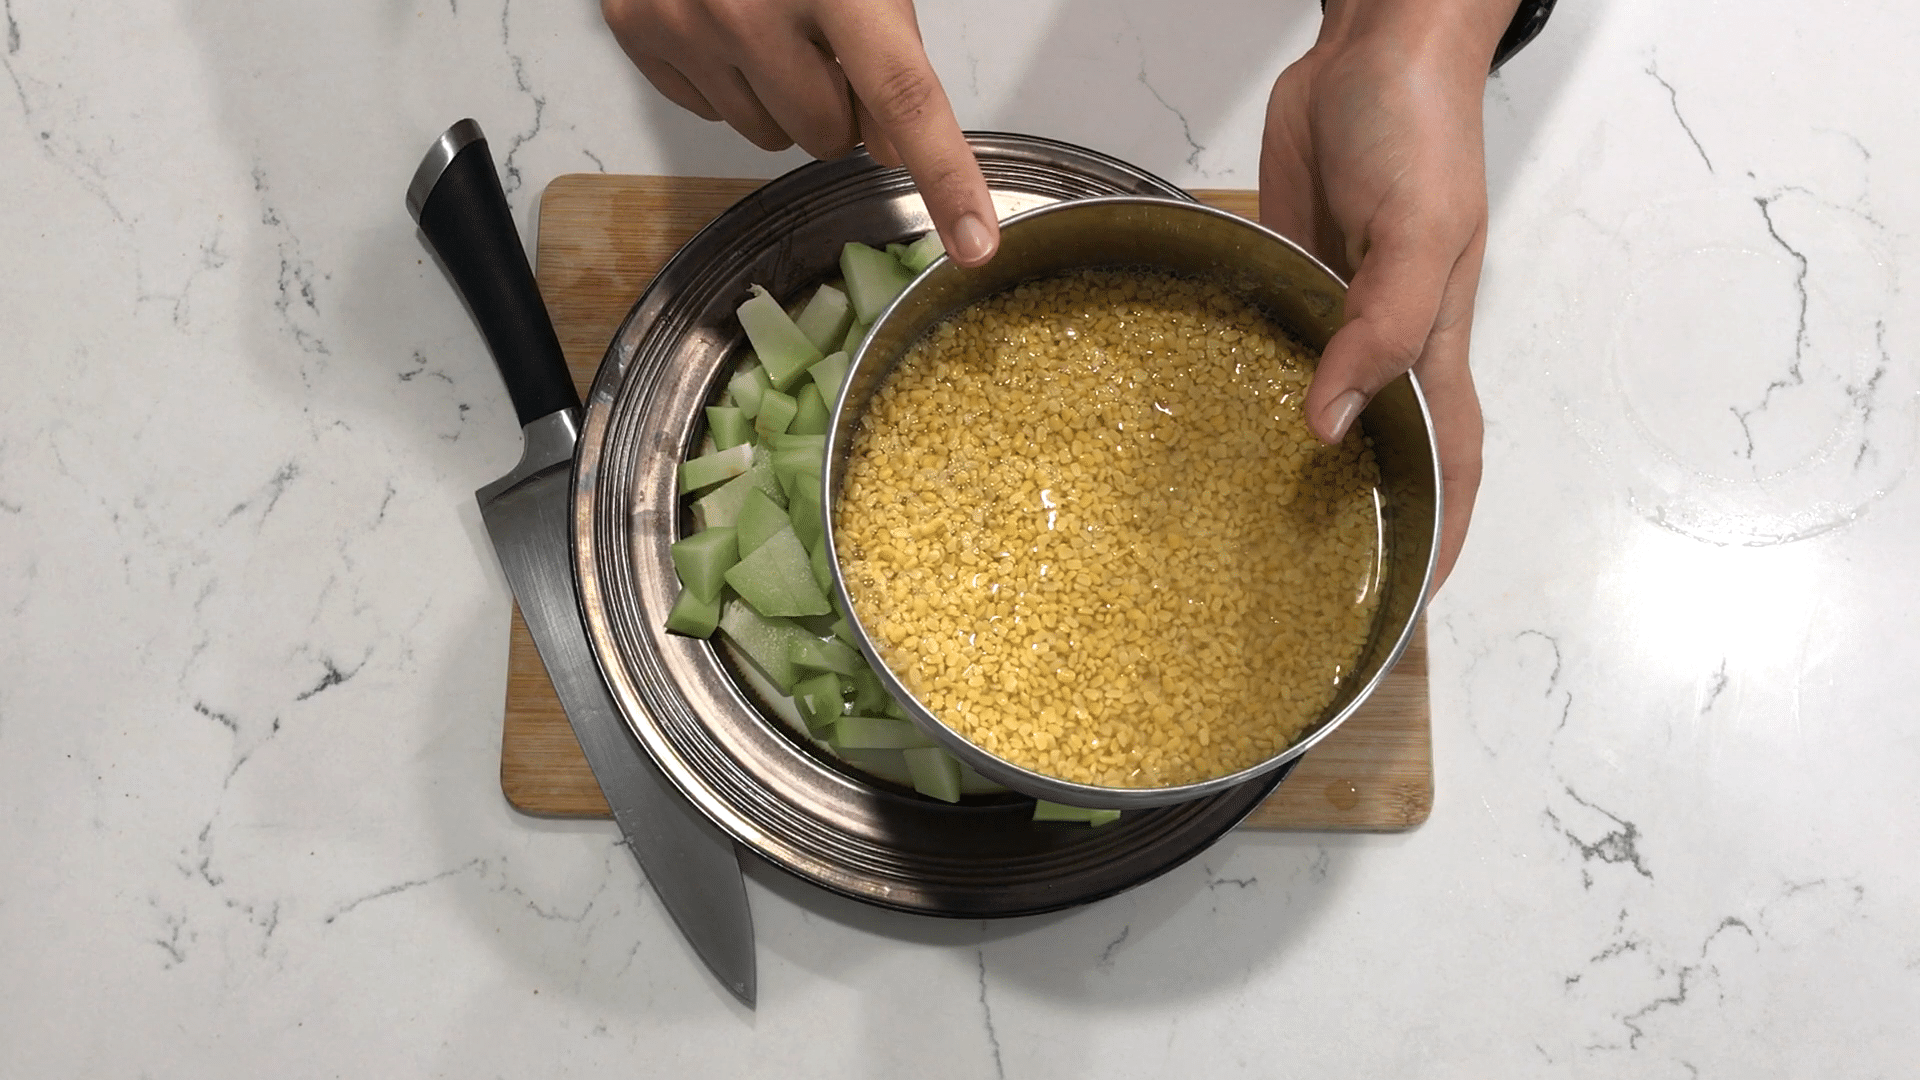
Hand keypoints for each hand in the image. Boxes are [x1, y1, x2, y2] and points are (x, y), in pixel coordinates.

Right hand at [602, 0, 999, 264]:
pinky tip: (726, 27)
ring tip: (772, 27)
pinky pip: (707, 112)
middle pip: (828, 136)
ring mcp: (686, 23)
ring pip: (766, 135)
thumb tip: (893, 149)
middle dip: (840, 107)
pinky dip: (727, 82)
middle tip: (827, 47)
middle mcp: (751, 9)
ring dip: (782, 99)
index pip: (903, 96)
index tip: (974, 242)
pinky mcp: (637, 29)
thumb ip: (890, 53)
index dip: (945, 174)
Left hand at [1259, 0, 1513, 587]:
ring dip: (1291, 468)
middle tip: (1307, 591)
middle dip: (1360, 522)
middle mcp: (1384, 341)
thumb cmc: (1418, 129)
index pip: (1451, 463)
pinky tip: (1202, 425)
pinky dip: (1244, 391)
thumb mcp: (1419, 234)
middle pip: (1380, 453)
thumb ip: (1382, 329)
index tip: (1409, 606)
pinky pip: (1268, 349)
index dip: (1442, 536)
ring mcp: (1332, 311)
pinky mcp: (1284, 277)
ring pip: (1315, 410)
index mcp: (1433, 344)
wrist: (1369, 47)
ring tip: (1240, 532)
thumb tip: (1330, 426)